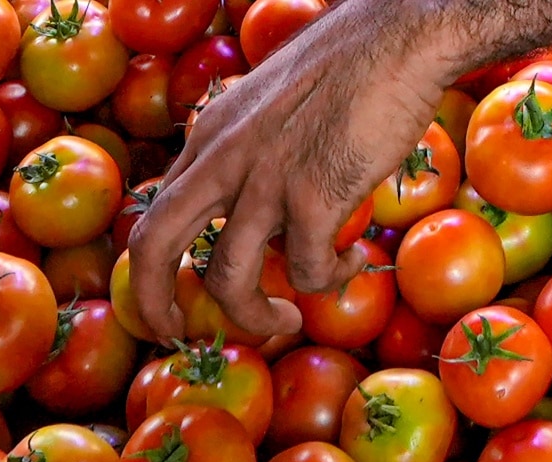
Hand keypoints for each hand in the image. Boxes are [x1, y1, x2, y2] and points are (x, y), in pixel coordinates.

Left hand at [127, 0, 451, 341]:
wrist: (400, 35)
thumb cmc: (349, 64)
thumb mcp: (270, 106)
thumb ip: (250, 153)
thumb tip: (258, 208)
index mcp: (208, 136)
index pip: (155, 211)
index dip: (151, 268)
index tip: (171, 299)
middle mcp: (221, 159)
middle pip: (154, 247)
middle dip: (153, 305)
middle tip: (176, 335)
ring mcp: (263, 179)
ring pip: (227, 279)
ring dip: (255, 318)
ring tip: (286, 320)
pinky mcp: (313, 197)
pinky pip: (307, 271)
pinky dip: (331, 280)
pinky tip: (353, 261)